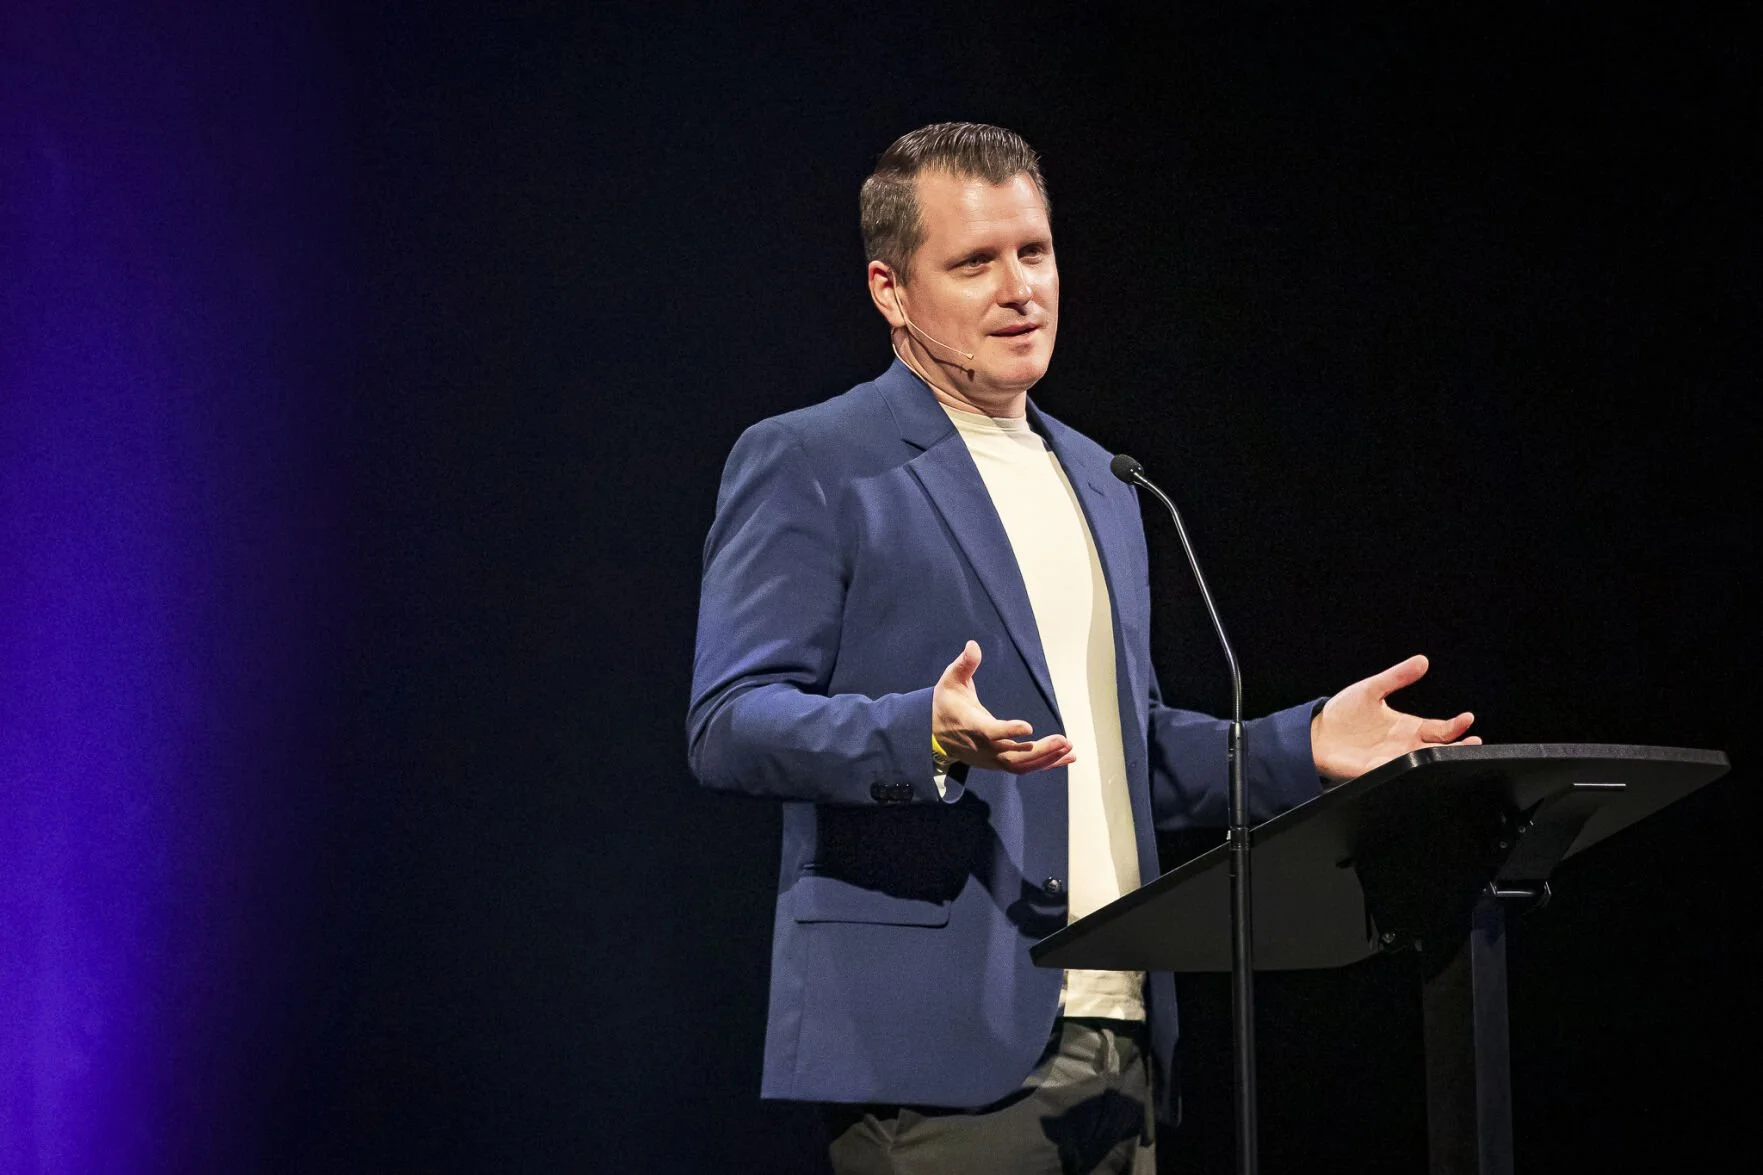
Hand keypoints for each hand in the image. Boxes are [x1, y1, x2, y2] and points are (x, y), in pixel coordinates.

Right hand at [932, 640, 1075, 773]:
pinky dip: (1045, 764)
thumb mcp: (950, 680)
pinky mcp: (997, 763)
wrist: (933, 733)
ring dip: (1047, 759)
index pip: (990, 732)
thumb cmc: (946, 703)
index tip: (1028, 727)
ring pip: (1020, 765)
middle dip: (1040, 750)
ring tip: (1070, 750)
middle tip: (1064, 741)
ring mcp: (990, 759)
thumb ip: (964, 665)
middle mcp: (982, 747)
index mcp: (971, 725)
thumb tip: (973, 645)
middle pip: (1013, 756)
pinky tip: (1066, 758)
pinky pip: (1023, 767)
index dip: (1008, 731)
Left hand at [1311, 654, 1478, 783]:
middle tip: (1474, 741)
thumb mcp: (1372, 689)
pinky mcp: (1374, 770)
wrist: (1315, 733)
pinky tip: (1415, 761)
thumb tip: (1422, 661)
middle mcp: (1403, 745)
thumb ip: (1397, 677)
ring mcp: (1390, 759)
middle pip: (1438, 748)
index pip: (1439, 728)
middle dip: (1458, 746)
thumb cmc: (1342, 713)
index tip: (1467, 718)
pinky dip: (1405, 767)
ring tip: (1456, 752)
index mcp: (1406, 726)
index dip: (1455, 725)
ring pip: (1422, 761)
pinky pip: (1394, 771)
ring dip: (1438, 758)